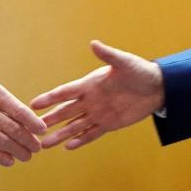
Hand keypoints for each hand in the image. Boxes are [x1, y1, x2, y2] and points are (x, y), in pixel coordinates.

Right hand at [30, 40, 164, 150]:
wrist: (158, 87)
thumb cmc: (140, 71)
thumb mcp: (124, 62)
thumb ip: (108, 55)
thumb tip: (94, 43)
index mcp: (90, 84)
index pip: (65, 92)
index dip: (49, 98)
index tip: (33, 103)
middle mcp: (90, 100)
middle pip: (65, 112)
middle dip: (50, 120)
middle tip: (33, 128)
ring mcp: (98, 113)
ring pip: (74, 126)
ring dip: (60, 134)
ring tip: (45, 144)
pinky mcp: (109, 124)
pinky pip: (91, 134)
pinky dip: (80, 140)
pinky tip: (68, 146)